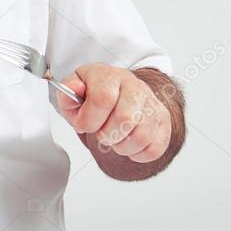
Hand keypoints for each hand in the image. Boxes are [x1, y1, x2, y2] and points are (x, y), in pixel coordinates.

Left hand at [55, 63, 171, 162]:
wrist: (115, 92)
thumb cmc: (92, 95)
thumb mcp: (72, 92)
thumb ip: (67, 93)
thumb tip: (75, 90)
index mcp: (109, 76)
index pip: (103, 99)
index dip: (90, 119)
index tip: (84, 124)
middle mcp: (135, 86)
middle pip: (125, 119)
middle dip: (106, 135)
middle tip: (100, 132)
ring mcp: (152, 103)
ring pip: (141, 137)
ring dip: (121, 147)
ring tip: (113, 138)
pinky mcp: (163, 121)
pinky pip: (155, 148)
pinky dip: (137, 154)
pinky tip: (127, 143)